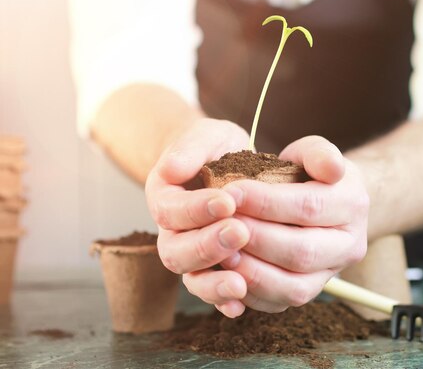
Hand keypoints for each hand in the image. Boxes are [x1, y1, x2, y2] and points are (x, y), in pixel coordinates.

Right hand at [145, 118, 251, 317]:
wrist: (224, 163)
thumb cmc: (214, 148)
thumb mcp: (206, 136)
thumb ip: (189, 147)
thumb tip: (171, 168)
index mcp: (165, 197)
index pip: (170, 210)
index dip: (196, 209)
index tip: (228, 200)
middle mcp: (173, 231)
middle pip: (175, 251)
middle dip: (206, 245)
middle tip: (239, 232)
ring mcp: (192, 253)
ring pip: (191, 277)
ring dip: (214, 282)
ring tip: (239, 282)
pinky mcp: (214, 268)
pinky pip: (213, 291)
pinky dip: (224, 301)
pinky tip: (242, 303)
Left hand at [203, 135, 368, 312]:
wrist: (326, 202)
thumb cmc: (310, 172)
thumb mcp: (315, 151)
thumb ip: (320, 152)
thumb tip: (332, 168)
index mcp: (353, 204)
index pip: (309, 206)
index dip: (266, 202)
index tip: (230, 192)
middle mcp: (350, 245)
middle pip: (301, 251)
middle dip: (255, 239)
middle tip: (220, 224)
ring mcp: (331, 273)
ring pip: (294, 286)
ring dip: (252, 272)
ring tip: (221, 252)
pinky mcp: (310, 292)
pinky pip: (281, 302)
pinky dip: (251, 292)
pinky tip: (227, 274)